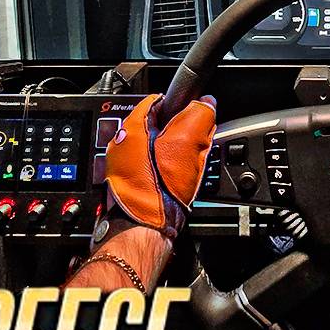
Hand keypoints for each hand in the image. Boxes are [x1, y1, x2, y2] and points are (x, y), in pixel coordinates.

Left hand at [104, 94, 215, 238]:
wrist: (146, 228)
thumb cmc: (159, 189)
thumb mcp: (187, 143)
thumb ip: (198, 116)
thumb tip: (206, 103)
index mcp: (131, 128)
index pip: (158, 101)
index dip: (181, 106)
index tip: (195, 114)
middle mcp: (122, 145)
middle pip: (158, 125)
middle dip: (180, 131)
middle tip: (195, 142)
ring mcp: (125, 166)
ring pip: (157, 147)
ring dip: (176, 151)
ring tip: (189, 163)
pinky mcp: (133, 182)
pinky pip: (154, 166)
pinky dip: (168, 167)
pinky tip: (179, 178)